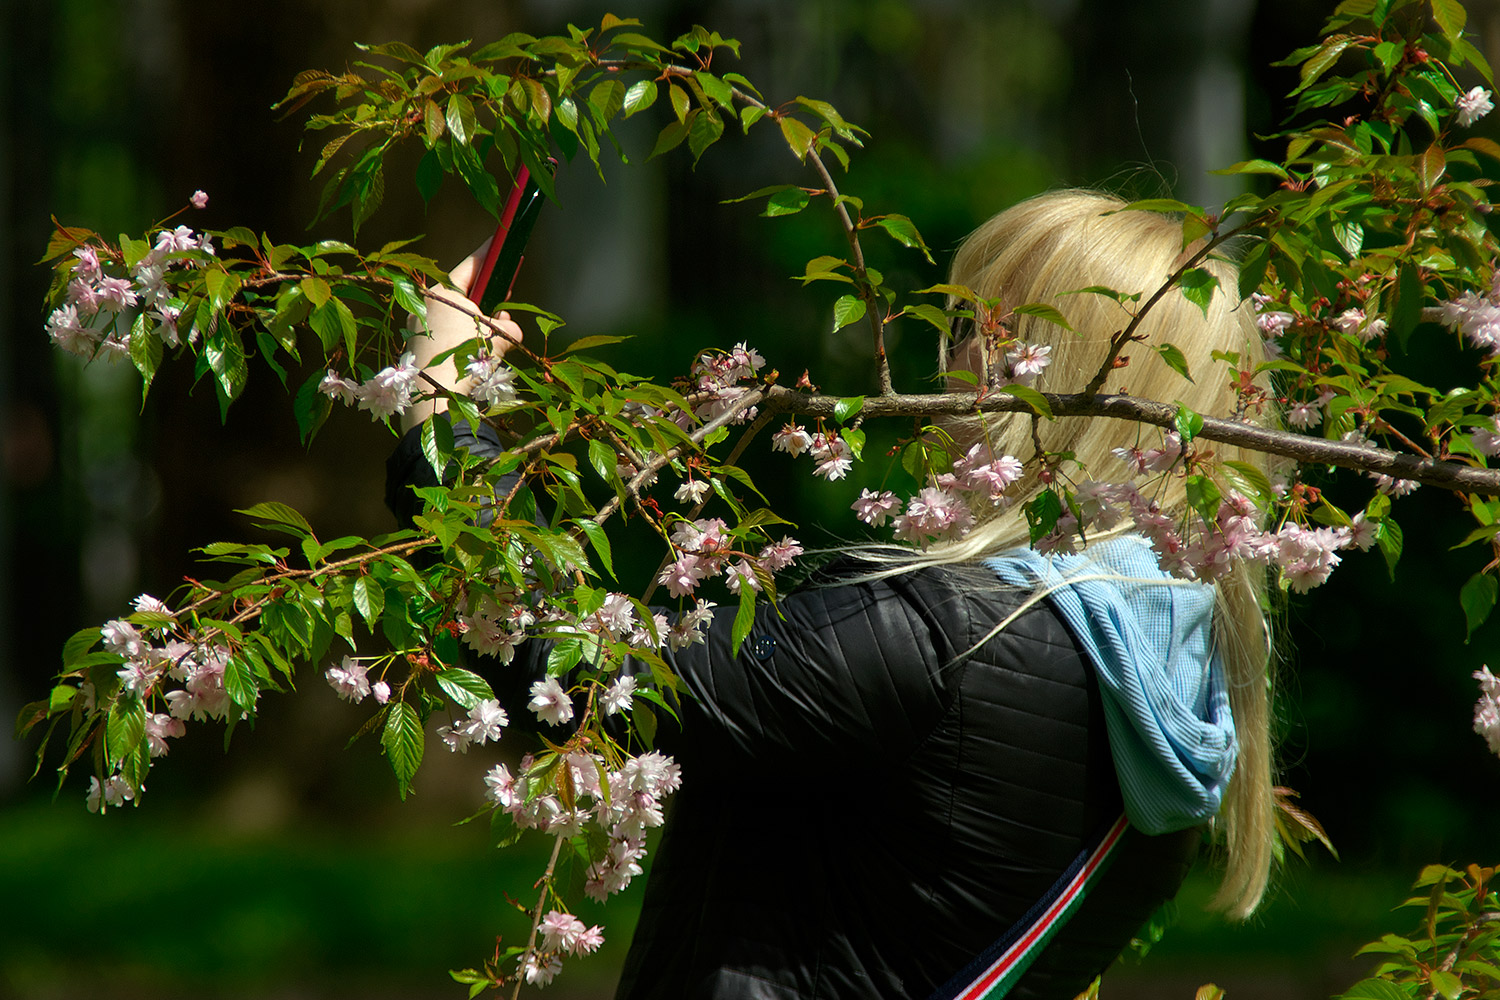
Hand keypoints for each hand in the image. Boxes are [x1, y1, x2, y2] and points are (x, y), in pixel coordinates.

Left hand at [402, 240, 523, 429]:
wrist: (436, 399)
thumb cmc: (467, 361)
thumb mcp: (499, 339)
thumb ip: (511, 328)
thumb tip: (510, 328)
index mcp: (444, 293)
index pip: (472, 265)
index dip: (491, 254)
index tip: (501, 242)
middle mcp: (425, 303)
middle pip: (462, 292)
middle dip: (486, 297)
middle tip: (504, 298)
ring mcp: (416, 325)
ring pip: (453, 315)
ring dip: (474, 322)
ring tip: (492, 340)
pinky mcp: (414, 345)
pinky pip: (443, 333)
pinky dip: (459, 338)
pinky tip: (472, 355)